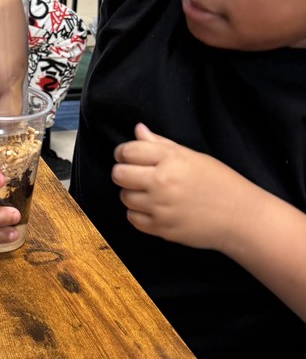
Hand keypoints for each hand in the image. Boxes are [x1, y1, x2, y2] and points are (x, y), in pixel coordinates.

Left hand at [111, 123, 248, 250]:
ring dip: (132, 194)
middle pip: (118, 174)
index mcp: (171, 159)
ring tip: (150, 192)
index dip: (124, 152)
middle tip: (135, 174)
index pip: (128, 151)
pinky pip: (132, 219)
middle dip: (123, 172)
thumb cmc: (220, 182)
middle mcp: (162, 182)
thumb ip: (161, 144)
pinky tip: (153, 208)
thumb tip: (138, 130)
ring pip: (124, 197)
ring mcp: (161, 207)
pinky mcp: (162, 229)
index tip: (128, 156)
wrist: (240, 217)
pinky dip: (138, 214)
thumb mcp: (192, 156)